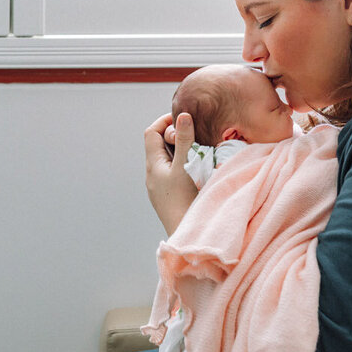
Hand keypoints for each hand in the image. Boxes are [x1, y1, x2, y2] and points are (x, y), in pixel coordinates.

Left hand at [144, 112, 198, 235]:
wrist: (188, 236)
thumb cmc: (184, 201)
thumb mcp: (185, 167)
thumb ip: (184, 140)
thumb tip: (183, 115)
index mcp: (153, 165)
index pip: (151, 133)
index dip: (165, 121)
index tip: (184, 118)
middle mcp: (153, 175)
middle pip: (159, 145)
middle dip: (175, 136)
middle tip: (195, 134)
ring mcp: (160, 188)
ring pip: (168, 160)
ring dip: (181, 151)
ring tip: (199, 150)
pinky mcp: (170, 197)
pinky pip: (174, 173)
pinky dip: (184, 165)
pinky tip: (198, 169)